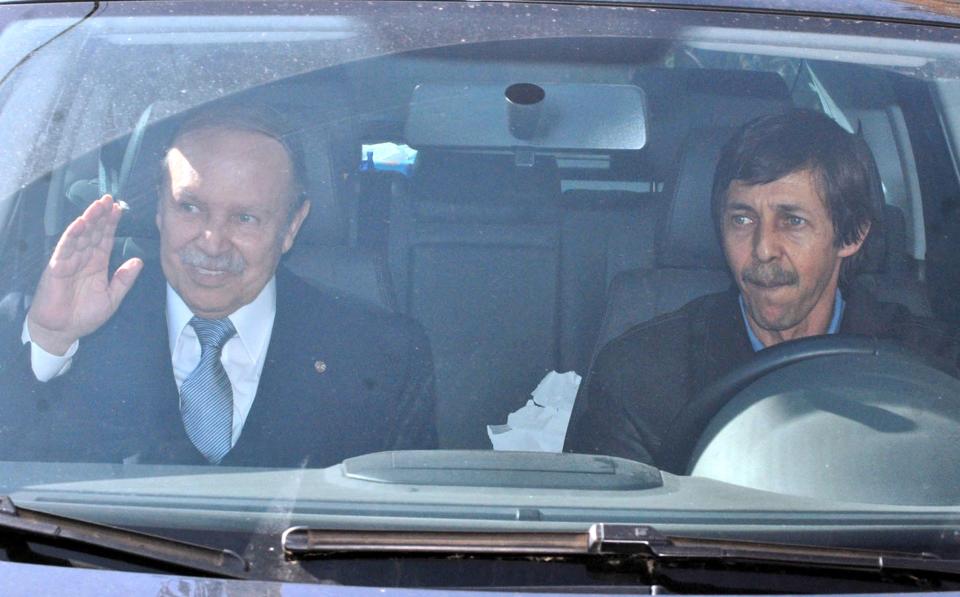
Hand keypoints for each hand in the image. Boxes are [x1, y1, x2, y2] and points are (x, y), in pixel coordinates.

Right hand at [26, 195, 142, 354]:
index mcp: (97, 264)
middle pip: (93, 232)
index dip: (111, 223)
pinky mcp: (57, 268)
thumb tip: (139, 261)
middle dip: (101, 215)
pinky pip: (65, 248)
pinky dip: (72, 235)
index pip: (105, 238)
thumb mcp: (112, 297)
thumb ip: (124, 279)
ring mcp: (69, 262)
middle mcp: (83, 259)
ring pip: (80, 236)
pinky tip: (80, 223)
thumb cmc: (84, 316)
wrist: (63, 332)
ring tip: (97, 205)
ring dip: (88, 219)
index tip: (119, 208)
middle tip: (109, 198)